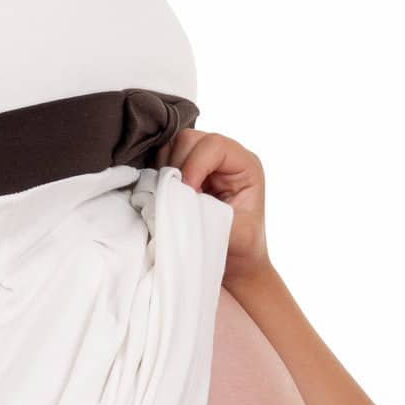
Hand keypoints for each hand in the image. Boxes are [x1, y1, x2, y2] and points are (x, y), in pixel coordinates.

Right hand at [158, 129, 270, 284]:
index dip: (195, 165)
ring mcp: (203, 162)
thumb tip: (182, 198)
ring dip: (165, 171)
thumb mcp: (236, 235)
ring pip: (172, 147)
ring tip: (173, 200)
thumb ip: (212, 214)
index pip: (214, 145)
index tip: (188, 193)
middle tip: (177, 199)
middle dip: (177, 167)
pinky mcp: (186, 171)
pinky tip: (166, 197)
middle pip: (189, 140)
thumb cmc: (242, 250)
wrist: (235, 264)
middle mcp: (225, 157)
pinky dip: (158, 176)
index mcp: (245, 165)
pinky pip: (162, 160)